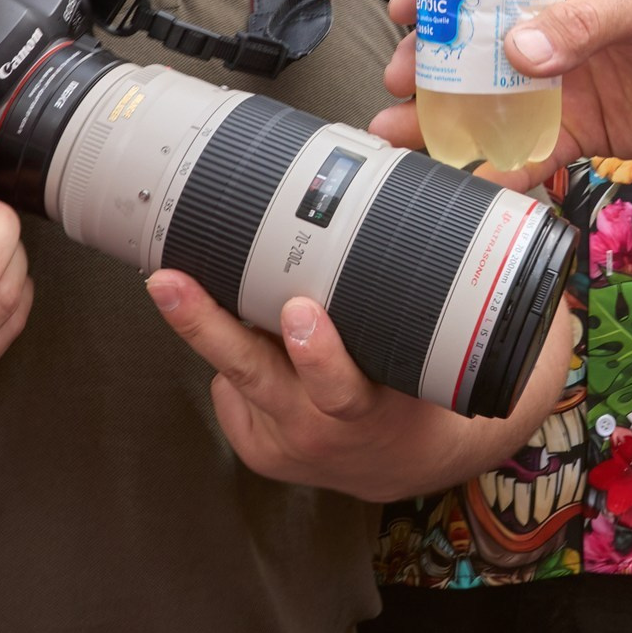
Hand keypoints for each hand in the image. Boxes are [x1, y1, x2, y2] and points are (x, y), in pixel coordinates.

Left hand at [147, 273, 575, 501]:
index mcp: (376, 412)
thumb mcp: (460, 339)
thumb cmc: (436, 381)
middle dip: (216, 326)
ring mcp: (282, 440)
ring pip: (233, 375)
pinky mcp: (256, 444)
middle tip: (181, 282)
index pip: (343, 390)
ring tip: (165, 278)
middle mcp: (321, 431)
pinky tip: (214, 301)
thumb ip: (461, 265)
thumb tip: (466, 173)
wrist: (419, 459)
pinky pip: (232, 387)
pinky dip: (229, 340)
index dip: (321, 357)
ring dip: (196, 322)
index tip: (303, 315)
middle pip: (259, 376)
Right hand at [373, 0, 631, 187]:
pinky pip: (530, 151)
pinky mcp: (583, 132)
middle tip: (395, 85)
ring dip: (445, 120)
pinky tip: (468, 180)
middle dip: (428, 66)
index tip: (403, 12)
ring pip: (491, 104)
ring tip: (399, 137)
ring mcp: (563, 85)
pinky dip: (498, 167)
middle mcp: (552, 33)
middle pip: (475, 48)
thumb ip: (582, 25)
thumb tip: (519, 51)